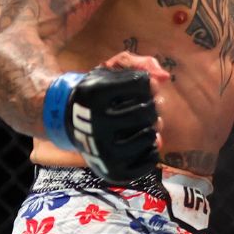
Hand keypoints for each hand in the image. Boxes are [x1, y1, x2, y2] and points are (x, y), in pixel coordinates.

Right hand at [42, 53, 166, 183]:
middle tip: (144, 106)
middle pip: (145, 111)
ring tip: (143, 123)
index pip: (141, 83)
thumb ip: (140, 64)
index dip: (147, 82)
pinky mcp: (113, 170)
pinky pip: (149, 160)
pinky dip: (152, 149)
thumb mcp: (111, 69)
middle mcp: (96, 123)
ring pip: (148, 136)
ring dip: (151, 127)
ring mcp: (103, 150)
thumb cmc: (98, 93)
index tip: (142, 85)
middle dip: (150, 105)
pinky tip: (142, 139)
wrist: (69, 122)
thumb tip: (165, 77)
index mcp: (94, 94)